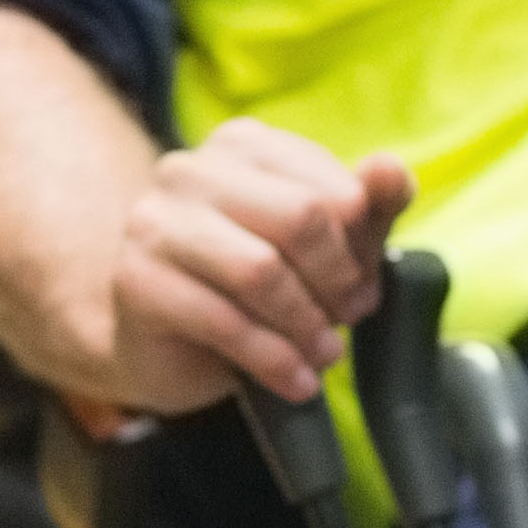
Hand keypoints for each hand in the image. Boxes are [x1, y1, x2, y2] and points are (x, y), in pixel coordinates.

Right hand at [106, 118, 413, 412]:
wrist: (162, 344)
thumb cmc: (249, 284)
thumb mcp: (322, 244)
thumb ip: (366, 205)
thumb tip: (390, 170)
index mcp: (241, 145)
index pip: (330, 185)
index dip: (360, 245)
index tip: (363, 285)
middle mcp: (191, 170)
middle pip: (300, 217)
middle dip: (336, 280)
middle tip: (346, 319)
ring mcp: (155, 222)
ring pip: (260, 270)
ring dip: (307, 325)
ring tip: (324, 355)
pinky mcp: (136, 282)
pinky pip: (225, 322)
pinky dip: (275, 359)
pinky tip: (296, 381)